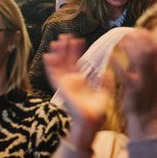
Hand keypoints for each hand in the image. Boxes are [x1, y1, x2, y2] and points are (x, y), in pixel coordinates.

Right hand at [43, 34, 108, 148]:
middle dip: (64, 48)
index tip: (77, 39)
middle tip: (64, 35)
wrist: (91, 122)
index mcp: (80, 81)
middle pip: (65, 61)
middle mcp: (71, 81)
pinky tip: (48, 56)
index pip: (76, 62)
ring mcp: (65, 84)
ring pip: (58, 65)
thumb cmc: (97, 112)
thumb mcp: (105, 94)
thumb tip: (109, 72)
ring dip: (56, 54)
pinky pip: (52, 76)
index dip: (76, 51)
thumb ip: (106, 83)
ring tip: (57, 41)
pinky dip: (49, 66)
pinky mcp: (60, 88)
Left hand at [109, 30, 156, 137]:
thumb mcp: (151, 79)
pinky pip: (125, 75)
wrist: (146, 118)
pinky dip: (118, 64)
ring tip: (121, 40)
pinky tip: (111, 56)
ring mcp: (143, 82)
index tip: (140, 29)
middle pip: (149, 53)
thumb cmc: (145, 96)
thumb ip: (148, 65)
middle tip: (129, 31)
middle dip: (141, 40)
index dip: (149, 38)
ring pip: (140, 62)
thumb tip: (146, 48)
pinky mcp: (133, 90)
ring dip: (131, 49)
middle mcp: (152, 75)